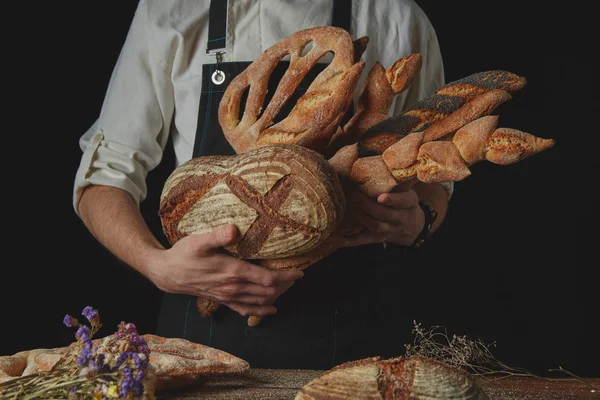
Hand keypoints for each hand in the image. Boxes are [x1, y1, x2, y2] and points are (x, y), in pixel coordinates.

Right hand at [146, 224, 303, 316]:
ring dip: (275, 296)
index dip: (286, 277)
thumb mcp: (199, 241)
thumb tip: (234, 229)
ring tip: (288, 289)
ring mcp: (228, 296)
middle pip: (267, 291)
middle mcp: (233, 287)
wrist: (168, 273)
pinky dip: (260, 311)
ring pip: (259, 301)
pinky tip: (270, 311)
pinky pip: (245, 309)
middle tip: (297, 278)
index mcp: (233, 272)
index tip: (300, 272)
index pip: (267, 279)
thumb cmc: (184, 254)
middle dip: (285, 286)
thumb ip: (218, 236)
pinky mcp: (222, 300)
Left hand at [342, 189, 423, 246]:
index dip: (393, 200)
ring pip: (375, 226)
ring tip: (347, 206)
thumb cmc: (405, 204)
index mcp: (409, 203)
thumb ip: (394, 183)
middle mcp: (401, 218)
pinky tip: (336, 239)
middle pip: (384, 214)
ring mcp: (390, 230)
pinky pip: (364, 241)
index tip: (381, 197)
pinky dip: (350, 240)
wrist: (415, 228)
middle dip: (367, 205)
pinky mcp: (379, 239)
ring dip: (359, 216)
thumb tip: (370, 165)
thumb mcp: (407, 192)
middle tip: (353, 195)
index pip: (403, 201)